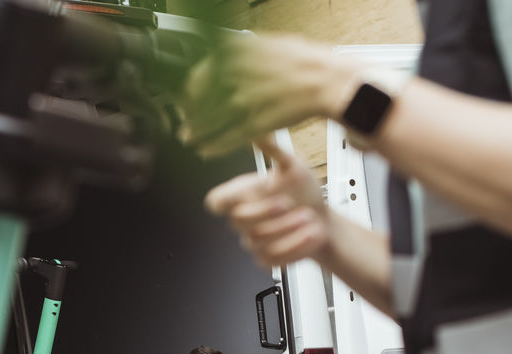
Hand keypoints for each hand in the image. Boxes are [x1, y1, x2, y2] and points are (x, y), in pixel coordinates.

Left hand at [179, 33, 359, 157]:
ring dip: (196, 132)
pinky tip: (207, 150)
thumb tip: (229, 51)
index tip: (185, 96)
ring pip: (211, 121)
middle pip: (200, 100)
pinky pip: (229, 138)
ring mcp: (246, 102)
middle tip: (183, 120)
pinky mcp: (257, 124)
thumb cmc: (306, 62)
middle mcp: (237, 77)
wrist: (328, 82)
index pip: (200, 73)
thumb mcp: (269, 44)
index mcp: (238, 54)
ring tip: (189, 138)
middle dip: (188, 113)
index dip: (189, 89)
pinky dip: (215, 146)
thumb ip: (244, 51)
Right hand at [205, 136, 332, 269]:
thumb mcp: (292, 166)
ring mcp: (252, 241)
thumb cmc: (304, 192)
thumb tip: (256, 128)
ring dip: (288, 229)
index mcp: (243, 195)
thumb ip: (273, 150)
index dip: (222, 201)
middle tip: (291, 204)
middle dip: (268, 213)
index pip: (215, 202)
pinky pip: (273, 257)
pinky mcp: (266, 259)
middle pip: (239, 220)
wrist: (323, 220)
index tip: (249, 193)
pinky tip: (310, 234)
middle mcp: (243, 219)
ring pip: (259, 240)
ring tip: (309, 218)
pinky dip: (296, 246)